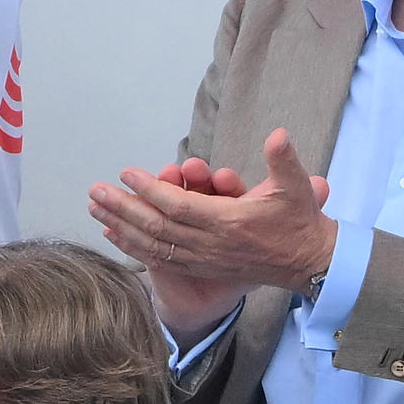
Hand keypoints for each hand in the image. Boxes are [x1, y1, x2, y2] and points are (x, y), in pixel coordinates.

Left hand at [88, 130, 338, 329]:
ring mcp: (204, 260)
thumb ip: (284, 160)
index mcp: (228, 221)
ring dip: (122, 227)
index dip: (149, 190)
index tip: (127, 173)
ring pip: (153, 245)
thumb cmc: (300, 222)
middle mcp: (210, 244)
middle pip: (156, 226)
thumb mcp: (298, 187)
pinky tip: (116, 237)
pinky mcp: (203, 269)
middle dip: (122, 208)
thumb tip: (278, 135)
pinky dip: (135, 249)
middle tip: (96, 191)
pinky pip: (162, 260)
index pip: (178, 205)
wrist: (308, 262)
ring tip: (96, 211)